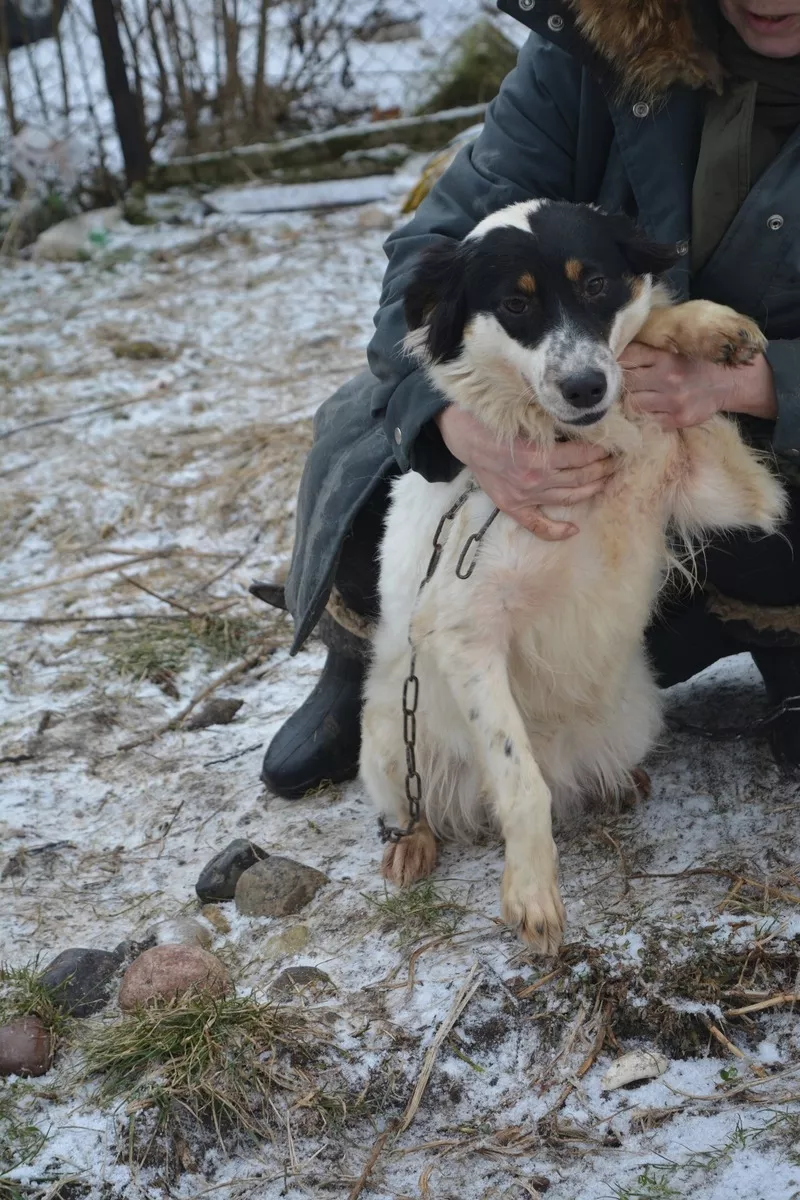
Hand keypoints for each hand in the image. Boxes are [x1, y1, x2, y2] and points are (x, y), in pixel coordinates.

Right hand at [435, 405, 614, 539]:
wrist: (465, 437)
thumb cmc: (495, 420)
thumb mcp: (526, 414)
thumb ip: (553, 422)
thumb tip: (584, 421)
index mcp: (539, 455)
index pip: (582, 455)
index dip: (602, 450)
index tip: (613, 444)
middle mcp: (535, 479)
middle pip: (580, 477)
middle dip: (602, 469)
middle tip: (615, 462)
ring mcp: (525, 496)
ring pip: (568, 497)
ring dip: (591, 490)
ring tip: (604, 481)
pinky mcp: (513, 506)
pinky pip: (537, 526)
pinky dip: (556, 531)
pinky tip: (573, 530)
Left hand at [621, 342, 777, 427]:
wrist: (730, 381)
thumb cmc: (698, 363)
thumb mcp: (677, 348)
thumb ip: (651, 350)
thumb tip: (619, 352)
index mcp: (666, 356)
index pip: (629, 357)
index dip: (619, 362)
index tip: (616, 366)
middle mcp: (668, 378)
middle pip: (627, 383)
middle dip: (624, 384)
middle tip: (627, 384)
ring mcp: (673, 401)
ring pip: (633, 404)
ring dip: (632, 401)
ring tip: (639, 397)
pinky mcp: (678, 419)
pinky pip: (648, 420)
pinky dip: (645, 416)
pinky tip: (651, 409)